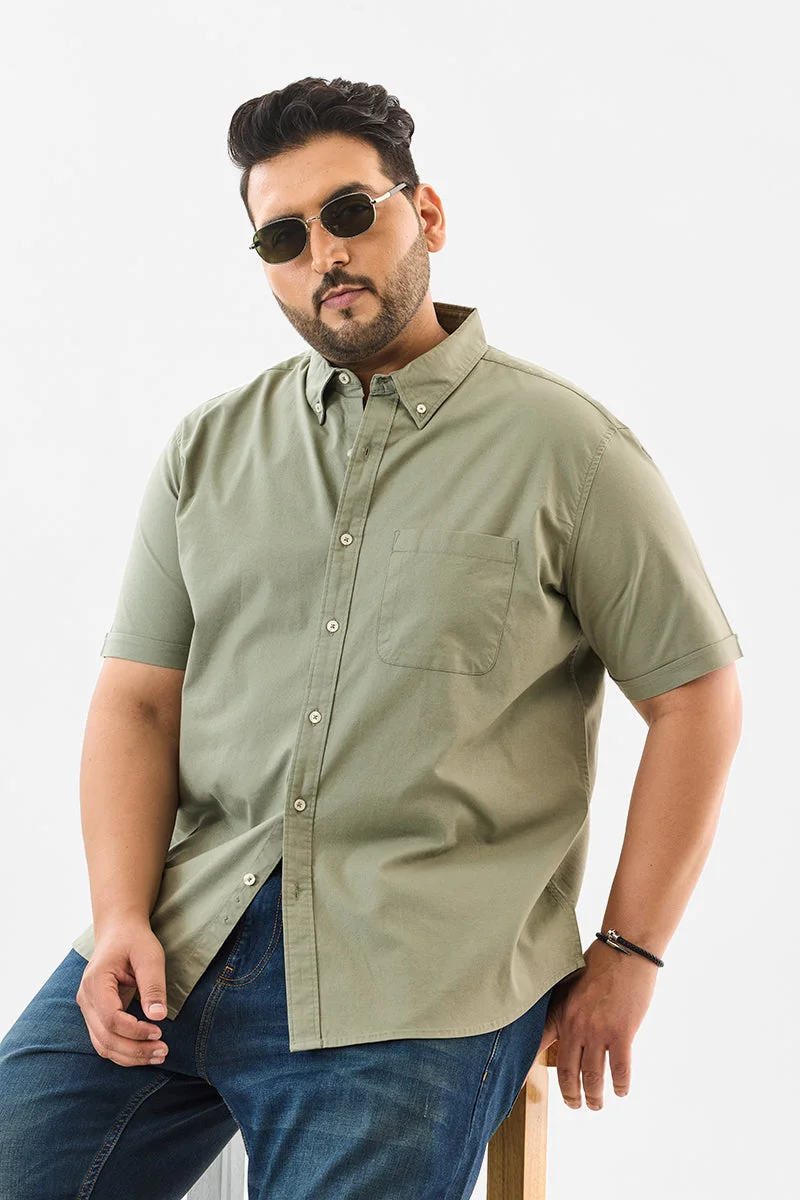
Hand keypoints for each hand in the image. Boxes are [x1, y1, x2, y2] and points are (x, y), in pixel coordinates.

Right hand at [75, 918, 169, 1067]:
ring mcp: (87, 1008)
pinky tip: (144, 1052)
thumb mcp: (150, 956)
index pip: (111, 1018)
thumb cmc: (134, 940)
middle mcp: (86, 998)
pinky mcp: (95, 1014)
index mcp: (96, 981)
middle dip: (135, 1050)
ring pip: (103, 1045)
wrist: (119, 931)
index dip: (135, 1031)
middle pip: (105, 1037)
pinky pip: (105, 1040)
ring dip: (129, 1056)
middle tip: (163, 1051)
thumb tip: (158, 1017)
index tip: (159, 1031)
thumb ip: (153, 985)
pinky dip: (123, 1051)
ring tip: (158, 1055)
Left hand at [531, 938, 658, 1109]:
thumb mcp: (571, 986)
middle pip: (568, 1073)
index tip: (518, 1087)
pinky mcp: (622, 1033)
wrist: (624, 951)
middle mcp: (576, 1026)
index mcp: (561, 1013)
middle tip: (575, 1104)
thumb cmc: (599, 964)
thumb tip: (559, 1029)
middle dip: (571, 1095)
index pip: (537, 1046)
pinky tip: (620, 1090)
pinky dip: (620, 1085)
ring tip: (596, 1104)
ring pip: (593, 1077)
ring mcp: (599, 1031)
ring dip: (595, 1096)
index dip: (525, 1069)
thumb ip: (564, 1009)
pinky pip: (619, 1070)